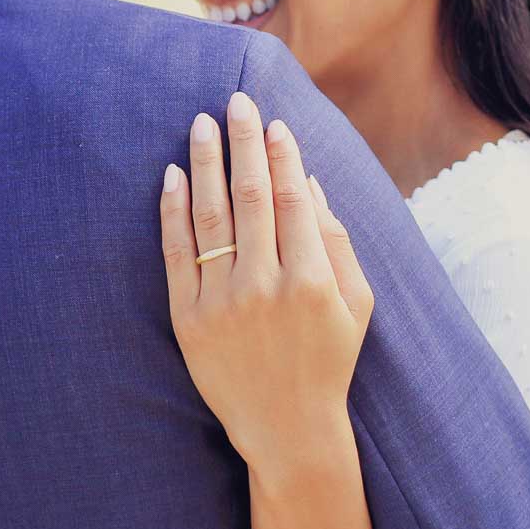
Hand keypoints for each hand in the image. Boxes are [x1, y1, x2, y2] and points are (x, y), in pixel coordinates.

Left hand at [158, 90, 373, 473]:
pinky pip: (176, 253)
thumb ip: (337, 241)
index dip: (282, 154)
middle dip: (244, 141)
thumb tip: (309, 181)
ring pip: (210, 215)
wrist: (287, 428)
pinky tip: (173, 175)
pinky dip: (172, 210)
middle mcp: (265, 285)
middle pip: (250, 195)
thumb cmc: (329, 360)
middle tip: (236, 100)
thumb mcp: (357, 304)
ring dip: (205, 162)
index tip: (274, 122)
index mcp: (311, 279)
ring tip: (201, 123)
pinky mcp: (189, 319)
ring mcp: (222, 302)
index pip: (291, 198)